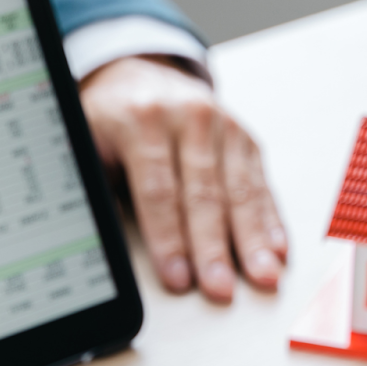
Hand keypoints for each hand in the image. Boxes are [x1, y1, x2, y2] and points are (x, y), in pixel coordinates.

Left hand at [79, 56, 286, 300]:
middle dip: (213, 248)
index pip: (158, 190)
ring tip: (263, 276)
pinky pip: (260, 186)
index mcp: (142, 119)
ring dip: (252, 241)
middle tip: (220, 288)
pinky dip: (270, 221)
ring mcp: (223, 126)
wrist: (142, 77)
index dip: (168, 239)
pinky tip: (278, 250)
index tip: (177, 278)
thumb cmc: (110, 122)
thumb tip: (105, 247)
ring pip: (239, 192)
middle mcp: (189, 117)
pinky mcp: (246, 139)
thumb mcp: (88, 145)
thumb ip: (99, 189)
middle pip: (203, 194)